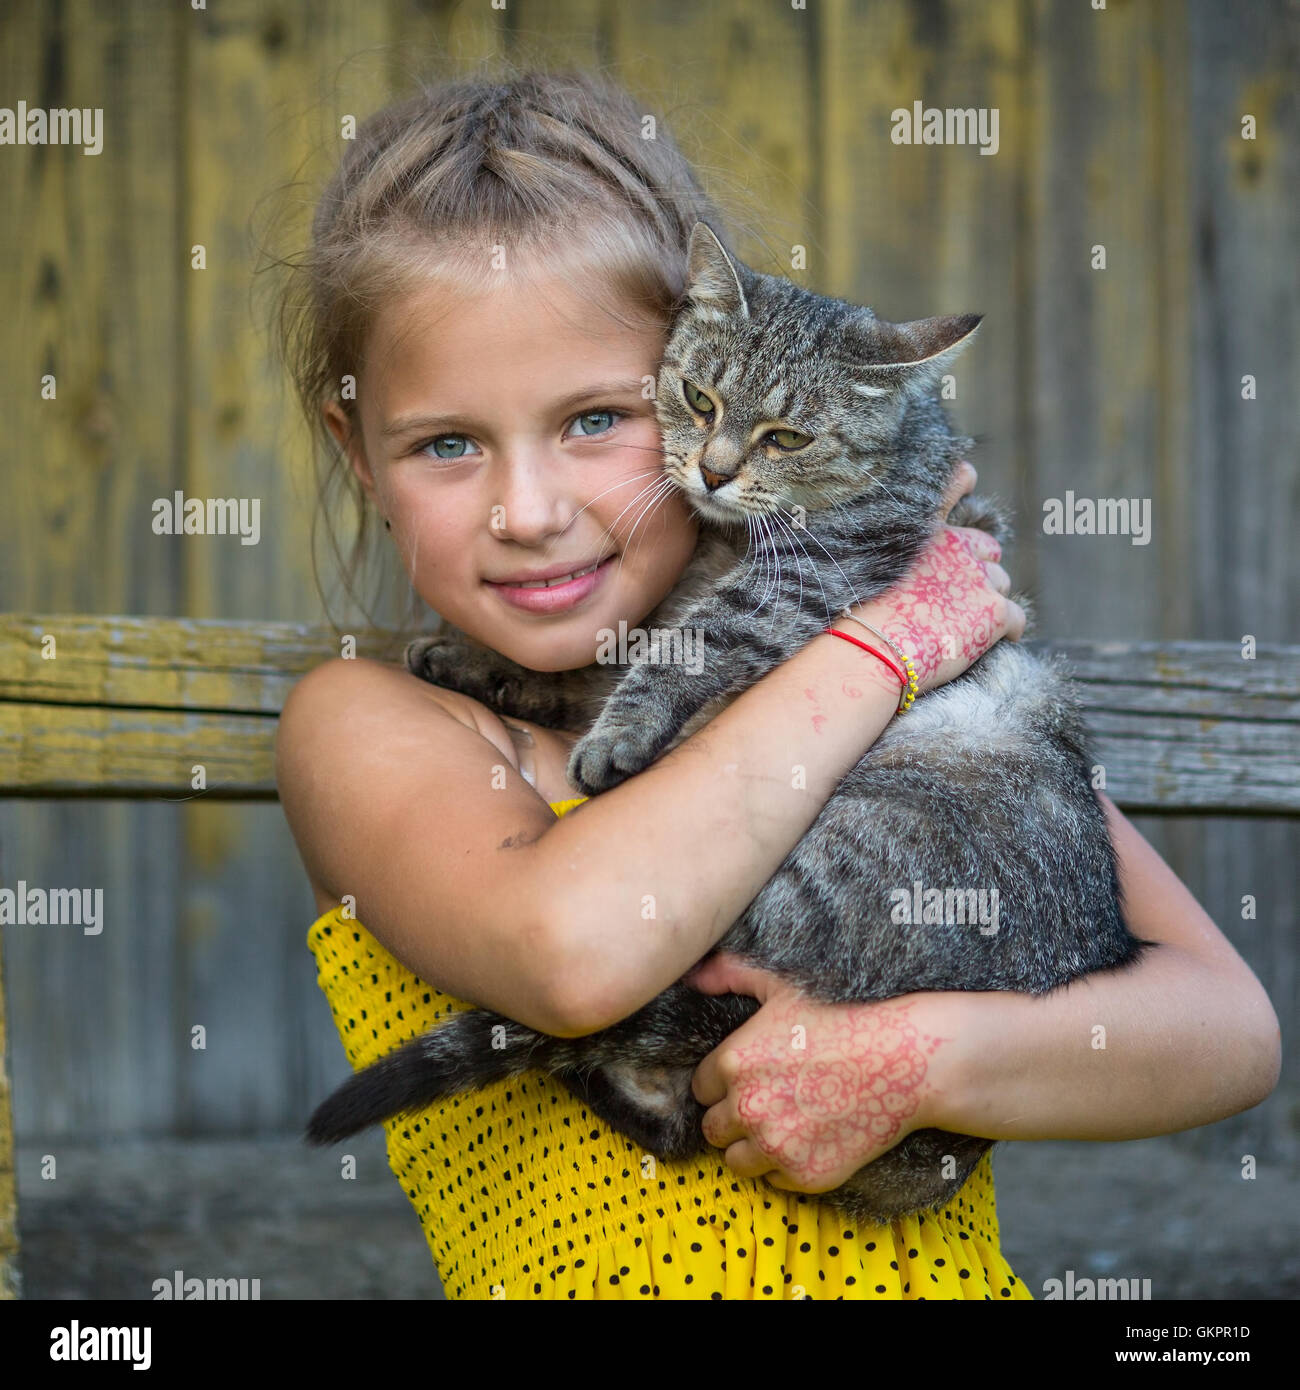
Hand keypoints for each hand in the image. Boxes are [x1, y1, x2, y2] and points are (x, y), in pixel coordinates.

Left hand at [686, 953, 962, 1196]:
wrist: (903, 1060)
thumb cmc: (842, 1018)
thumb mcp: (782, 987)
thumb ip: (731, 976)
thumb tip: (694, 976)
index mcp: (733, 1063)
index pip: (702, 1089)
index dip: (725, 1084)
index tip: (751, 1078)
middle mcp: (746, 1108)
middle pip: (713, 1129)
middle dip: (735, 1117)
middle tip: (770, 1102)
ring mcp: (775, 1145)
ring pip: (737, 1161)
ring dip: (754, 1147)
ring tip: (787, 1123)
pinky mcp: (804, 1175)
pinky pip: (774, 1181)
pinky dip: (788, 1165)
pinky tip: (812, 1138)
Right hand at [847, 462, 1024, 692]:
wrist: (866, 652)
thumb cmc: (853, 619)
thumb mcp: (862, 568)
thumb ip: (891, 556)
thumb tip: (903, 574)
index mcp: (922, 531)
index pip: (952, 485)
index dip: (963, 480)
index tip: (969, 478)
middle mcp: (954, 545)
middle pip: (987, 549)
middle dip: (980, 567)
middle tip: (958, 595)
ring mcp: (977, 577)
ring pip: (1000, 584)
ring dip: (988, 601)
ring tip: (964, 627)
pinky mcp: (994, 611)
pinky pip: (1017, 619)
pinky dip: (1010, 630)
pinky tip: (1000, 640)